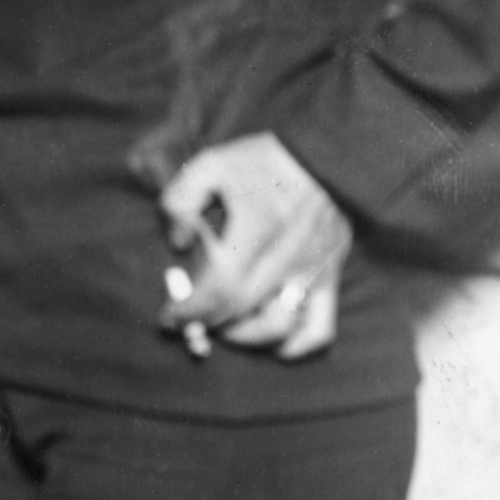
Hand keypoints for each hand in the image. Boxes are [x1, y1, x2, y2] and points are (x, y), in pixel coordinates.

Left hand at [156, 133, 351, 360]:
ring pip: (277, 327)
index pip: (219, 288)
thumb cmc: (263, 161)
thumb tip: (179, 243)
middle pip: (240, 311)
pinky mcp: (331, 277)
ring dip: (243, 337)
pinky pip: (319, 328)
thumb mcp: (210, 164)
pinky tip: (272, 344)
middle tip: (186, 324)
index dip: (190, 310)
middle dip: (206, 323)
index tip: (169, 317)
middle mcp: (286, 258)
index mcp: (256, 229)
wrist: (324, 154)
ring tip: (223, 327)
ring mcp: (311, 272)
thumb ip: (181, 200)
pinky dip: (295, 345)